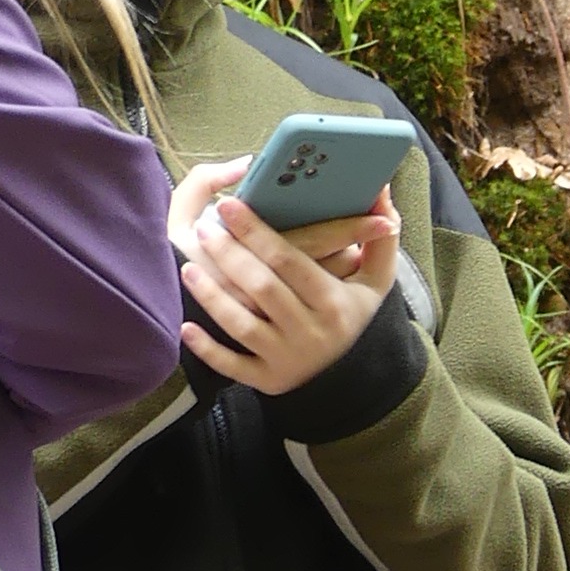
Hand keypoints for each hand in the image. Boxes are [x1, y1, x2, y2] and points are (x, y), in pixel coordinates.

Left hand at [170, 159, 401, 394]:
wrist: (349, 377)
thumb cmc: (353, 312)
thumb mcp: (377, 281)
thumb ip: (381, 237)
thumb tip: (382, 190)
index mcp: (333, 301)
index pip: (290, 261)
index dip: (257, 233)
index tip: (230, 205)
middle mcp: (310, 332)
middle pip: (263, 289)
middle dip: (230, 256)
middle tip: (205, 228)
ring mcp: (286, 358)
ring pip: (242, 326)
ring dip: (212, 296)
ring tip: (188, 267)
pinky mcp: (267, 380)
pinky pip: (232, 366)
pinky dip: (208, 349)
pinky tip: (187, 326)